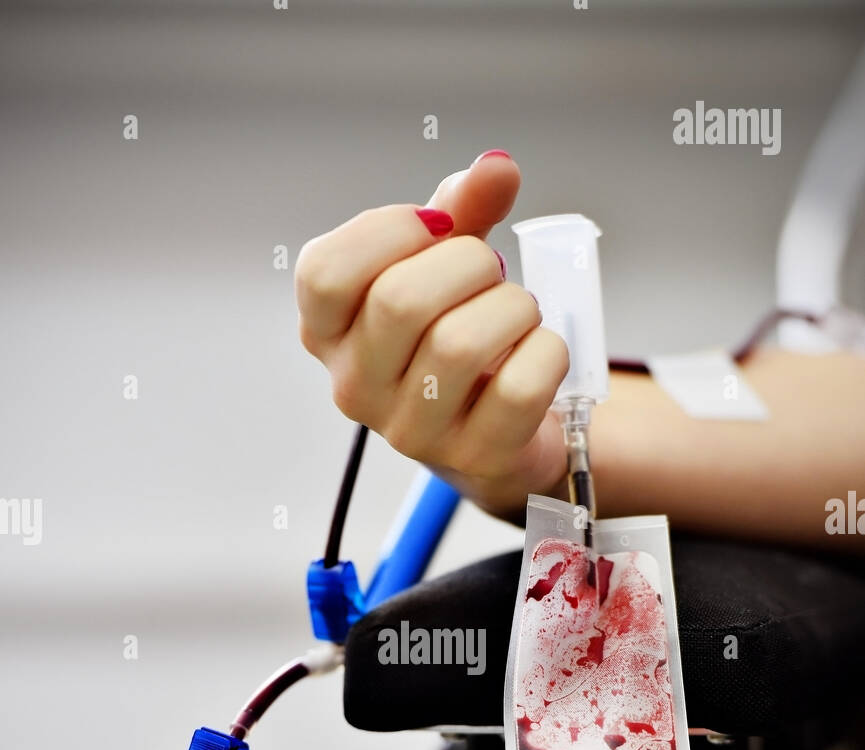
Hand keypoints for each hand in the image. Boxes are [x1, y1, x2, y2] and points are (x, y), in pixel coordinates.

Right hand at [295, 152, 568, 519]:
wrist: (498, 434)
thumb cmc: (457, 333)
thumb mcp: (445, 264)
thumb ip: (461, 209)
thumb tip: (496, 168)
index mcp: (329, 334)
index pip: (325, 273)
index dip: (389, 230)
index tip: (436, 229)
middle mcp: (356, 388)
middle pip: (399, 301)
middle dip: (467, 263)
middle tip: (490, 272)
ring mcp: (411, 431)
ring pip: (460, 346)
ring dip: (511, 308)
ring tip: (516, 313)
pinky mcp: (475, 456)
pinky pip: (518, 388)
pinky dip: (545, 352)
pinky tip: (537, 352)